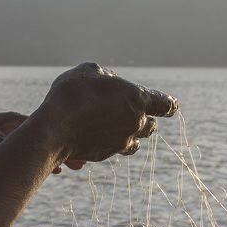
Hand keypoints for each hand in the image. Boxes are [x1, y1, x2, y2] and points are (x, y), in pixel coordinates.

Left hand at [0, 112, 86, 172]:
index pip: (45, 129)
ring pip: (44, 150)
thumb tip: (15, 150)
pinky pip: (33, 159)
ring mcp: (18, 142)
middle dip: (67, 149)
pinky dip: (45, 164)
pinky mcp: (12, 153)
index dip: (62, 138)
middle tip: (84, 162)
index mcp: (17, 122)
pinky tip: (58, 171)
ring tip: (77, 166)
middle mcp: (21, 130)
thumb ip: (2, 143)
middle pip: (49, 139)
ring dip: (59, 157)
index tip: (77, 148)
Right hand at [38, 62, 178, 162]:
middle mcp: (134, 123)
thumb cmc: (73, 94)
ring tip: (114, 128)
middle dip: (144, 120)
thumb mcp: (89, 71)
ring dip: (129, 135)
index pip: (165, 104)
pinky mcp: (105, 155)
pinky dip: (107, 144)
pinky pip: (112, 150)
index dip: (168, 105)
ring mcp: (120, 142)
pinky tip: (92, 135)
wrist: (55, 128)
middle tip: (132, 114)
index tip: (171, 106)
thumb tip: (110, 83)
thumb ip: (105, 76)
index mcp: (137, 99)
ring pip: (134, 143)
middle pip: (151, 127)